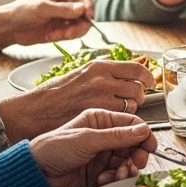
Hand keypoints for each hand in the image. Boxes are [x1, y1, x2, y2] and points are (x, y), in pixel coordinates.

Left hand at [0, 0, 94, 50]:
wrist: (9, 28)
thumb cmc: (22, 11)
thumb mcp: (42, 8)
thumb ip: (63, 9)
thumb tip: (82, 9)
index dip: (89, 5)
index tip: (89, 16)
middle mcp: (67, 3)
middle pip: (85, 12)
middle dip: (80, 23)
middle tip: (72, 32)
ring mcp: (65, 17)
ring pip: (82, 25)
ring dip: (73, 32)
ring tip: (59, 35)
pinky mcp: (63, 29)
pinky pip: (73, 34)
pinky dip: (66, 37)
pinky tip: (53, 36)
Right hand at [0, 59, 150, 142]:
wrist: (35, 112)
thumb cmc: (54, 95)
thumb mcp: (79, 74)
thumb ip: (103, 71)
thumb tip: (125, 66)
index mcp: (99, 67)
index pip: (136, 68)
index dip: (148, 76)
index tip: (150, 81)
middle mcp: (102, 80)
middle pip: (138, 87)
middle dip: (139, 95)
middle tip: (133, 99)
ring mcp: (101, 98)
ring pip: (132, 104)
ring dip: (131, 108)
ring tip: (120, 110)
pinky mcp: (98, 116)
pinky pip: (121, 118)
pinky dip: (121, 120)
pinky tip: (111, 120)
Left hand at [28, 109, 155, 186]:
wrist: (36, 173)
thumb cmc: (55, 148)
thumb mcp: (88, 139)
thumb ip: (118, 136)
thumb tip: (144, 131)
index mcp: (101, 121)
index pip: (132, 124)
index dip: (144, 135)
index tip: (151, 147)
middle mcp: (104, 136)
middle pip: (133, 144)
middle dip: (137, 155)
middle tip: (136, 163)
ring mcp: (102, 155)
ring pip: (127, 161)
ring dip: (126, 169)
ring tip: (118, 174)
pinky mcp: (99, 172)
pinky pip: (117, 174)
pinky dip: (114, 178)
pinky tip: (104, 179)